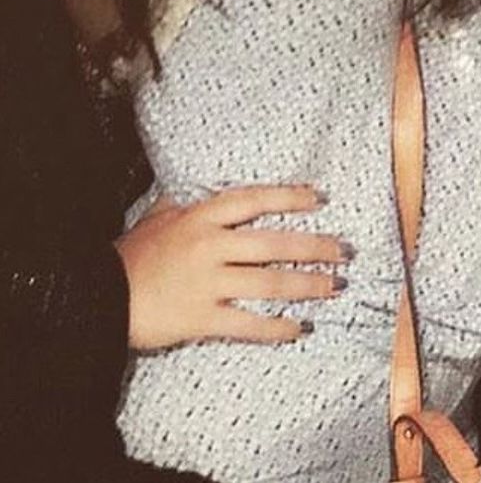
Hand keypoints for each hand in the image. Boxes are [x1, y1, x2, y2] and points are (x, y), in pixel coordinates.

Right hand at [115, 184, 348, 349]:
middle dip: (316, 246)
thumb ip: (186, 203)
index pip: (255, 199)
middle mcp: (210, 246)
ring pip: (271, 283)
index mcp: (202, 217)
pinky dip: (277, 328)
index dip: (290, 196)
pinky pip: (249, 324)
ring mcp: (208, 283)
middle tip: (344, 251)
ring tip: (334, 286)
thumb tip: (201, 189)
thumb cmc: (131, 256)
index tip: (319, 197)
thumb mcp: (158, 217)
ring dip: (308, 285)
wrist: (99, 297)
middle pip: (275, 243)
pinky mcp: (202, 318)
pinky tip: (299, 329)